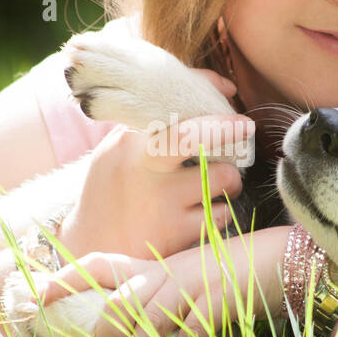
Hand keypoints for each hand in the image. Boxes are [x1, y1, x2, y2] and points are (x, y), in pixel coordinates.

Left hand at [38, 226, 291, 336]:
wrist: (292, 261)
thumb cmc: (241, 279)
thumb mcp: (196, 287)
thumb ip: (166, 309)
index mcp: (157, 268)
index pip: (102, 265)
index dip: (67, 279)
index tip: (34, 297)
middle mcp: (168, 272)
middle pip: (117, 308)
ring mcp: (192, 282)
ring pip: (146, 326)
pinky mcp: (219, 297)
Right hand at [57, 69, 253, 261]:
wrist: (93, 249)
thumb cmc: (113, 193)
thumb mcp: (118, 152)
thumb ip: (152, 124)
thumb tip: (215, 90)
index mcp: (128, 141)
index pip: (168, 101)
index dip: (206, 87)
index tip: (228, 90)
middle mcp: (142, 167)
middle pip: (192, 135)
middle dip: (227, 127)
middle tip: (245, 127)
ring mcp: (160, 201)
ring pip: (222, 177)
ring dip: (231, 180)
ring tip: (222, 185)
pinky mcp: (175, 233)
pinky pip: (220, 214)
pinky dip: (220, 212)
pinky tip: (205, 214)